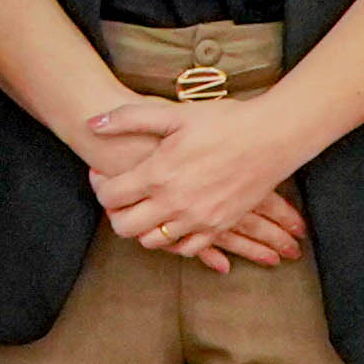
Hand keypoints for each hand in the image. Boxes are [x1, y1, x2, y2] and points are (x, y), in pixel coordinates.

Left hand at [80, 97, 313, 270]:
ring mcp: (197, 220)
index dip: (99, 186)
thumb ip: (129, 118)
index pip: (110, 196)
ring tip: (144, 207)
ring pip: (152, 242)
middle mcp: (174, 203)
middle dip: (114, 213)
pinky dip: (173, 242)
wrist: (272, 137)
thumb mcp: (173, 113)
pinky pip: (186, 250)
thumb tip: (92, 123)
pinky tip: (171, 223)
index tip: (101, 175)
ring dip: (142, 228)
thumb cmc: (223, 121)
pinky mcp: (218, 227)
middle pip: (124, 227)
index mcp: (158, 174)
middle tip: (118, 197)